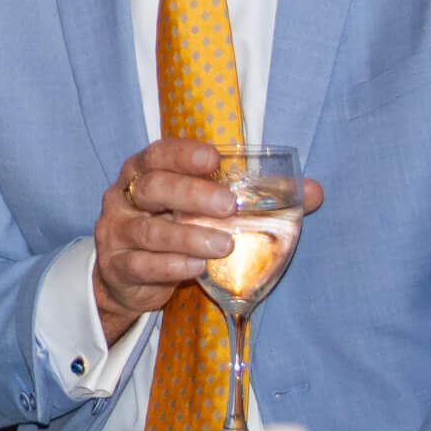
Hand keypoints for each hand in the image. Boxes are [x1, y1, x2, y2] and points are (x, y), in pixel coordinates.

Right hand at [96, 138, 323, 343]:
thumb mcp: (205, 209)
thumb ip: (255, 198)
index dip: (182, 153)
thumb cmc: (174, 228)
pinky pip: (142, 265)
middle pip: (152, 187)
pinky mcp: (118, 266)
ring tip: (223, 245)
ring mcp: (117, 232)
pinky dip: (171, 266)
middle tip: (229, 206)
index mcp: (144, 172)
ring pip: (148, 231)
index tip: (213, 157)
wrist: (129, 277)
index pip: (158, 154)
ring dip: (187, 237)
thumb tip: (314, 192)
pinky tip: (196, 268)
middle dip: (191, 193)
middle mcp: (124, 197)